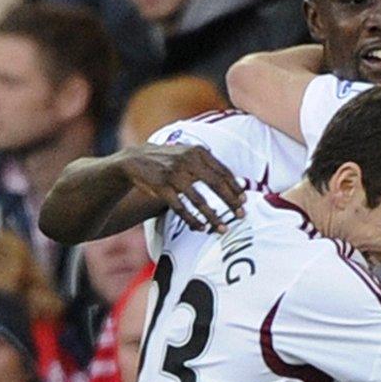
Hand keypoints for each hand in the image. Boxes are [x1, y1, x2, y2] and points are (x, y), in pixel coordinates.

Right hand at [119, 144, 244, 232]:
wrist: (136, 159)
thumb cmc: (170, 160)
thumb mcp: (189, 154)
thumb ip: (210, 165)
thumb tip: (239, 181)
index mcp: (198, 152)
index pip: (223, 171)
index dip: (235, 187)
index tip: (244, 201)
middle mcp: (188, 160)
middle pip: (216, 184)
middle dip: (230, 202)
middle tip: (241, 216)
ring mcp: (174, 174)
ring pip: (198, 200)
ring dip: (213, 217)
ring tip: (222, 229)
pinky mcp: (161, 187)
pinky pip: (180, 208)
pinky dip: (192, 220)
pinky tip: (201, 228)